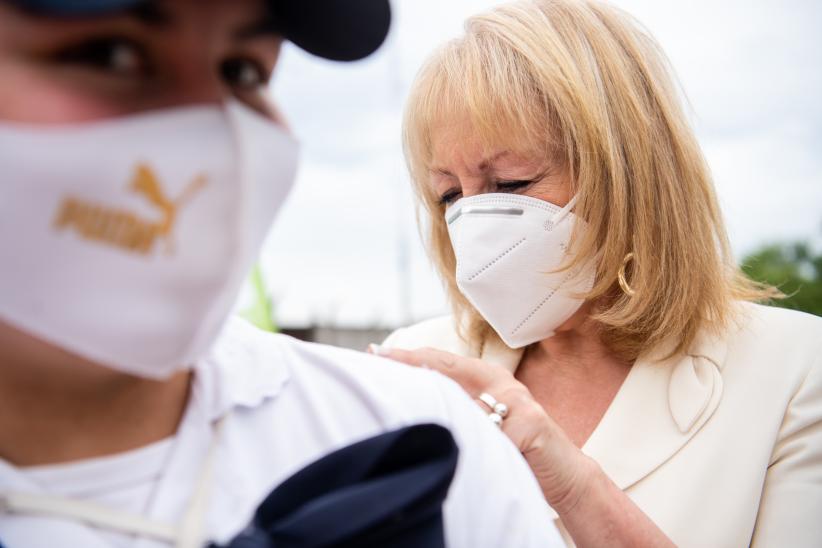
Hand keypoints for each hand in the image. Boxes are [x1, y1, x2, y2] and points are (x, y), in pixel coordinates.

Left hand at [367, 345, 592, 512]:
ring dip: (434, 407)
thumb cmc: (518, 449)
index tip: (375, 352)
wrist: (566, 473)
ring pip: (465, 403)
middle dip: (409, 365)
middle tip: (374, 359)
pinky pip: (492, 437)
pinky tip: (457, 453)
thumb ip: (461, 407)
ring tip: (395, 402)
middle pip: (447, 370)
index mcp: (489, 378)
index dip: (409, 356)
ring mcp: (519, 401)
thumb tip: (410, 399)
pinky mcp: (532, 425)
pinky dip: (475, 448)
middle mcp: (502, 383)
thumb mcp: (487, 424)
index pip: (442, 361)